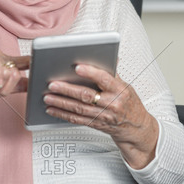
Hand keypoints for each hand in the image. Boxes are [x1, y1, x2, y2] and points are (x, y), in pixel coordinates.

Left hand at [43, 64, 158, 168]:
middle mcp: (112, 104)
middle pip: (87, 96)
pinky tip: (52, 109)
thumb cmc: (130, 104)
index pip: (105, 79)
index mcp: (120, 91)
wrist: (136, 128)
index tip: (77, 67)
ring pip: (79, 109)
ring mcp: (103, 116)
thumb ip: (112, 73)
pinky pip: (77, 119)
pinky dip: (63, 114)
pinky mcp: (95, 125)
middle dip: (67, 90)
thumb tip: (104, 56)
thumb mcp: (125, 86)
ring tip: (47, 97)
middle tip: (52, 84)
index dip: (91, 73)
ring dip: (61, 103)